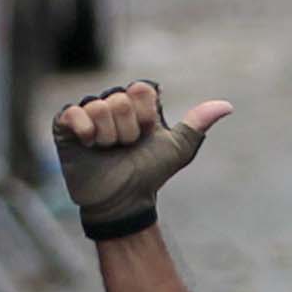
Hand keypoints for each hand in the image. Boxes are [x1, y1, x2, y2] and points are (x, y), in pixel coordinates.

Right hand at [53, 81, 232, 240]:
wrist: (124, 202)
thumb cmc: (149, 174)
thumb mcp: (177, 150)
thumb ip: (197, 124)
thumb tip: (226, 106)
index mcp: (136, 105)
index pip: (142, 90)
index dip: (146, 116)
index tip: (146, 135)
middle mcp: (111, 104)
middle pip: (121, 100)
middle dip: (128, 131)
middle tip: (125, 147)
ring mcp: (87, 113)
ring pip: (100, 107)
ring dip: (109, 136)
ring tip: (108, 150)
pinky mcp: (65, 124)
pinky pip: (74, 112)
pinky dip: (86, 131)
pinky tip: (89, 144)